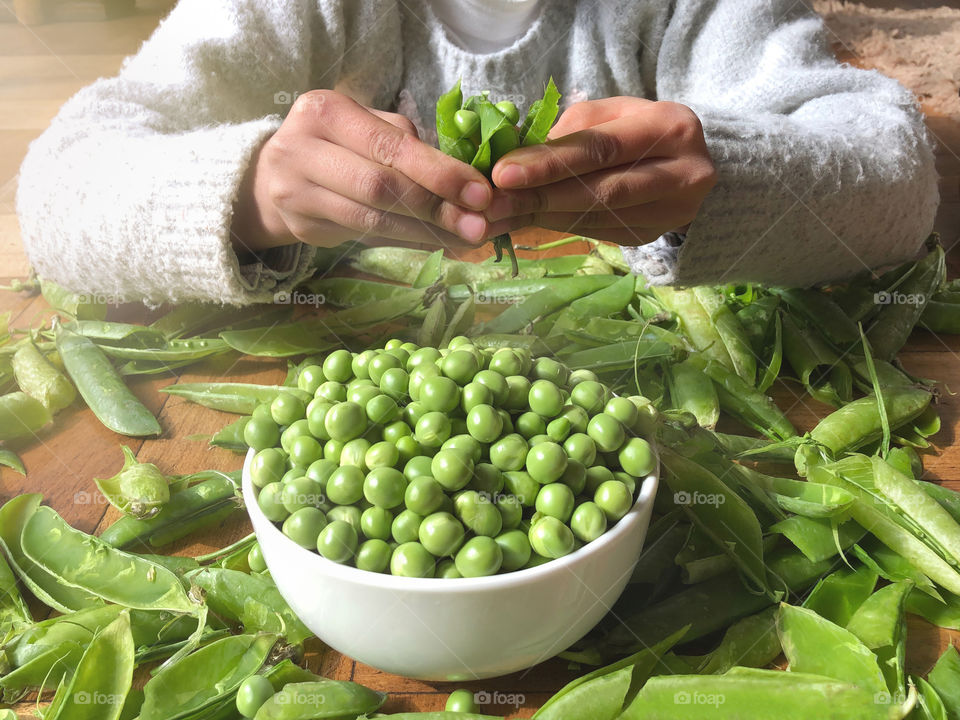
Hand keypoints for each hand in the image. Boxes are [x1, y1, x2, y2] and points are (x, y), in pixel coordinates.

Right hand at [232, 90, 498, 252]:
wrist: (272, 177)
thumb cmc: (336, 145)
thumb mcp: (364, 126)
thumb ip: (406, 144)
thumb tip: (466, 180)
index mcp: (325, 111)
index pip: (389, 145)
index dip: (438, 171)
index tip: (480, 192)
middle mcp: (302, 148)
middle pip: (380, 185)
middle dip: (436, 206)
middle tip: (479, 224)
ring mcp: (296, 192)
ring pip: (372, 219)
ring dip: (425, 232)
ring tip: (465, 238)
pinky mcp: (302, 226)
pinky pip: (364, 237)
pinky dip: (406, 241)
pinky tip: (437, 243)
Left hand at [485, 97, 716, 244]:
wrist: (688, 162)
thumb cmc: (637, 130)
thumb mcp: (611, 114)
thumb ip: (569, 131)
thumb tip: (511, 157)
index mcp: (670, 126)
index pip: (600, 148)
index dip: (549, 163)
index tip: (502, 174)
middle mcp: (683, 172)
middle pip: (600, 190)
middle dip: (539, 197)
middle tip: (492, 204)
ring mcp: (673, 211)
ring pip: (598, 218)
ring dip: (542, 217)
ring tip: (499, 216)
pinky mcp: (654, 235)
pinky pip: (598, 233)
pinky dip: (559, 226)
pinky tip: (527, 221)